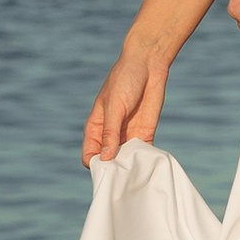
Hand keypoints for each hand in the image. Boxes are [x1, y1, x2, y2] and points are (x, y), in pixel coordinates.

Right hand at [83, 45, 169, 164]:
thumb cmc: (124, 80)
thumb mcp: (114, 106)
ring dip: (131, 167)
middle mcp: (110, 135)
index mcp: (96, 127)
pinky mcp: (145, 133)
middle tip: (124, 175)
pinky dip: (145, 160)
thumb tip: (105, 158)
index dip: (96, 165)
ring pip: (126, 160)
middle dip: (114, 170)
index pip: (90, 155)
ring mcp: (128, 135)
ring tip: (137, 171)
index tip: (107, 171)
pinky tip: (149, 163)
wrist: (148, 64)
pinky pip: (143, 153)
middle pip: (108, 161)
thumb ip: (110, 132)